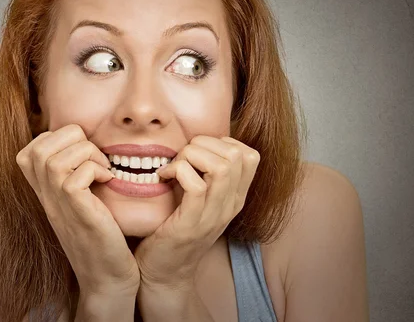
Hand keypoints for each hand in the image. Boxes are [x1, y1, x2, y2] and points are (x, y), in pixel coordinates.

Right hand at [16, 124, 139, 296]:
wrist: (107, 278)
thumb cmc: (101, 236)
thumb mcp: (81, 201)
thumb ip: (76, 175)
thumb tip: (87, 144)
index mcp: (45, 192)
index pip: (31, 149)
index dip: (58, 137)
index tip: (83, 153)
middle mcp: (46, 197)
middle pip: (37, 147)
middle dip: (72, 138)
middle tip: (95, 157)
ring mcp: (59, 206)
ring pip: (53, 159)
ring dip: (86, 153)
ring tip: (103, 169)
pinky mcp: (78, 213)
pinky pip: (75, 176)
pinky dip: (96, 169)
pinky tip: (108, 181)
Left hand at [133, 135, 260, 290]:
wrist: (164, 272)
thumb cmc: (175, 227)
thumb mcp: (200, 199)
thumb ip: (206, 174)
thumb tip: (197, 142)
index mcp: (235, 197)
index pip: (250, 155)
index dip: (223, 142)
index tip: (198, 151)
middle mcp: (230, 205)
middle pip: (237, 155)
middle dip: (204, 144)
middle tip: (182, 157)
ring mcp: (213, 216)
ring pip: (221, 167)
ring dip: (191, 156)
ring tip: (174, 167)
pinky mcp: (191, 224)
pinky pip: (195, 185)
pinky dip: (178, 171)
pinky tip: (164, 177)